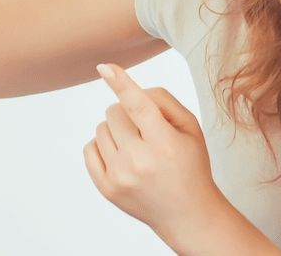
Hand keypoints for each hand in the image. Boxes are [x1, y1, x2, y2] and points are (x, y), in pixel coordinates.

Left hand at [82, 63, 225, 244]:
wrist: (187, 214)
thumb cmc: (190, 164)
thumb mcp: (190, 128)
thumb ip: (162, 101)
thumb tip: (126, 89)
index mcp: (165, 144)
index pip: (138, 106)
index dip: (121, 82)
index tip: (104, 67)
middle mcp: (139, 161)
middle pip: (114, 112)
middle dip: (126, 112)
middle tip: (145, 130)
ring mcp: (120, 177)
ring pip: (101, 128)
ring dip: (115, 129)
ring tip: (136, 145)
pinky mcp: (106, 189)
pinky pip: (90, 148)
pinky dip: (103, 145)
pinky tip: (121, 155)